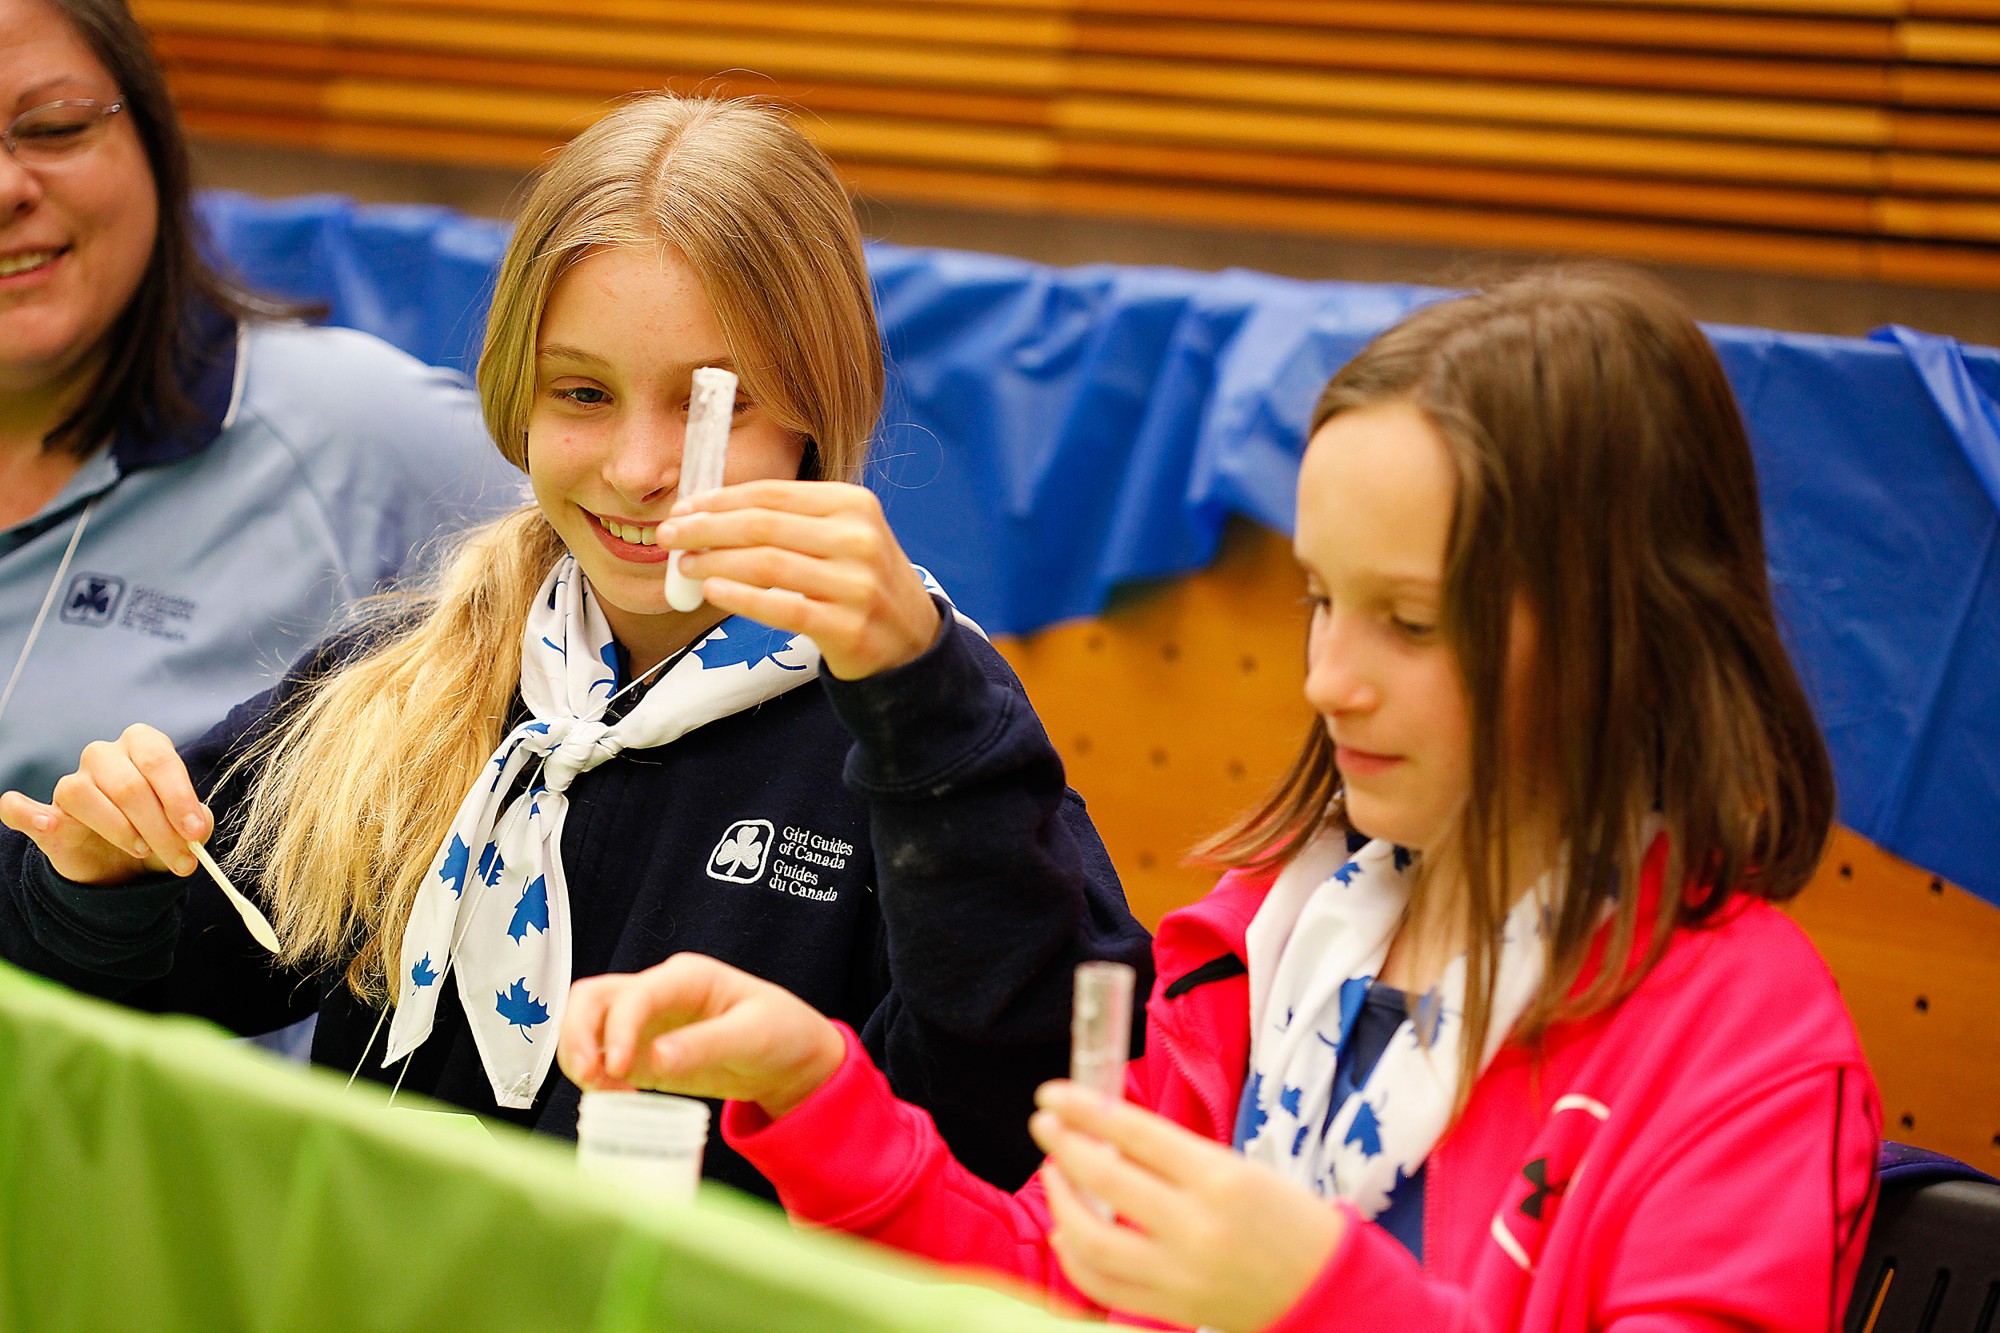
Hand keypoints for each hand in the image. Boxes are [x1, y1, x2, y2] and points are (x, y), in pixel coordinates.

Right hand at [0, 724, 210, 883]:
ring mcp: (72, 783)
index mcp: (143, 745)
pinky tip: (48, 825)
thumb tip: (195, 824)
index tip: (194, 832)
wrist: (127, 866)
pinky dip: (27, 813)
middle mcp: (104, 756)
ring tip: (141, 851)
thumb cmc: (162, 833)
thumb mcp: (187, 827)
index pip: (158, 760)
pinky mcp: (45, 815)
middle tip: (181, 859)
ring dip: (119, 831)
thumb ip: (195, 820)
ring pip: (83, 794)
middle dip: (159, 828)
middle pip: (128, 785)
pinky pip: (19, 808)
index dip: (179, 797)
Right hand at [558, 953, 846, 1118]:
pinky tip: (615, 1099)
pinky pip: (599, 1057)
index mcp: (687, 977)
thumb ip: (704, 1045)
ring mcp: (645, 1023)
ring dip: (579, 1056)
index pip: (634, 993)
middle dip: (576, 1035)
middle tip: (589, 1078)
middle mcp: (657, 993)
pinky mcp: (641, 1053)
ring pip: (586, 1025)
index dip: (617, 1027)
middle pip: (592, 998)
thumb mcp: (753, 1036)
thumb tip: (653, 1059)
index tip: (616, 1067)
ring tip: (605, 1094)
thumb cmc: (781, 1032)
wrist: (791, 1057)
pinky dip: (593, 1077)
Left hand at [657, 480, 941, 679]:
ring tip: (683, 566)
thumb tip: (709, 515)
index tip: (682, 508)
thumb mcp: (842, 537)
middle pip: (764, 526)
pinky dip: (741, 597)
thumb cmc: (861, 584)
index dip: (720, 499)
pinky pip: (782, 608)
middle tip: (668, 536)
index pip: (773, 493)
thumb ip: (789, 522)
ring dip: (715, 562)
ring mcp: (856, 584)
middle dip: (706, 528)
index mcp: (854, 504)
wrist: (912, 642)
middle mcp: (859, 538)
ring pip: (767, 565)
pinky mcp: (847, 626)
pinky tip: (713, 590)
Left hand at [1029, 1082, 1345, 1332]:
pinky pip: (1103, 1284)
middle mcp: (1197, 1227)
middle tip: (1043, 1125)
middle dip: (1064, 1147)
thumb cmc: (1287, 1218)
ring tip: (1055, 1176)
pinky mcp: (1172, 1307)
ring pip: (1092, 1240)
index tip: (1052, 1095)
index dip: (1086, 1110)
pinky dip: (1074, 1256)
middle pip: (1106, 1182)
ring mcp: (1180, 1273)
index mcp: (1221, 1179)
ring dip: (1061, 1202)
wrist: (1327, 1289)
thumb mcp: (1238, 1170)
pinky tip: (1066, 1231)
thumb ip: (1173, 1157)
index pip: (1137, 1133)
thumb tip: (1105, 1135)